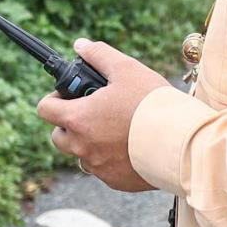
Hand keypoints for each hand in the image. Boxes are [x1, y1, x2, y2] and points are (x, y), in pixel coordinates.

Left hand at [34, 39, 170, 193]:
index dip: (53, 99)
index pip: (44, 110)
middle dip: (69, 123)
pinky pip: (102, 169)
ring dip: (88, 142)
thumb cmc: (152, 104)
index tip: (70, 95)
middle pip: (58, 137)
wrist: (182, 142)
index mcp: (78, 119)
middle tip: (92, 111)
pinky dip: (108, 158)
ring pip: (81, 154)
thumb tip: (81, 45)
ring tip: (113, 128)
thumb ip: (99, 55)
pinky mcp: (115, 181)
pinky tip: (128, 145)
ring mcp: (98, 167)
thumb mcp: (126, 69)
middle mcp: (82, 147)